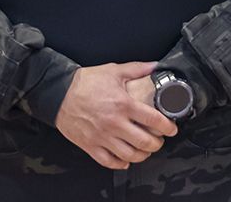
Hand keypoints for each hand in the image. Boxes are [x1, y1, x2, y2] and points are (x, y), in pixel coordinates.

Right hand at [55, 62, 177, 169]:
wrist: (58, 93)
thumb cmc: (85, 82)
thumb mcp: (114, 71)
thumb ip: (137, 69)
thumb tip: (155, 66)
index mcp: (123, 104)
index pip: (153, 120)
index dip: (167, 127)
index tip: (172, 129)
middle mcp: (114, 123)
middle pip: (144, 141)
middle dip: (157, 144)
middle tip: (159, 141)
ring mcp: (102, 136)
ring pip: (128, 154)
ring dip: (141, 155)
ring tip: (145, 151)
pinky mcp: (89, 145)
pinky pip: (108, 161)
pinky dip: (120, 164)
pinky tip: (126, 160)